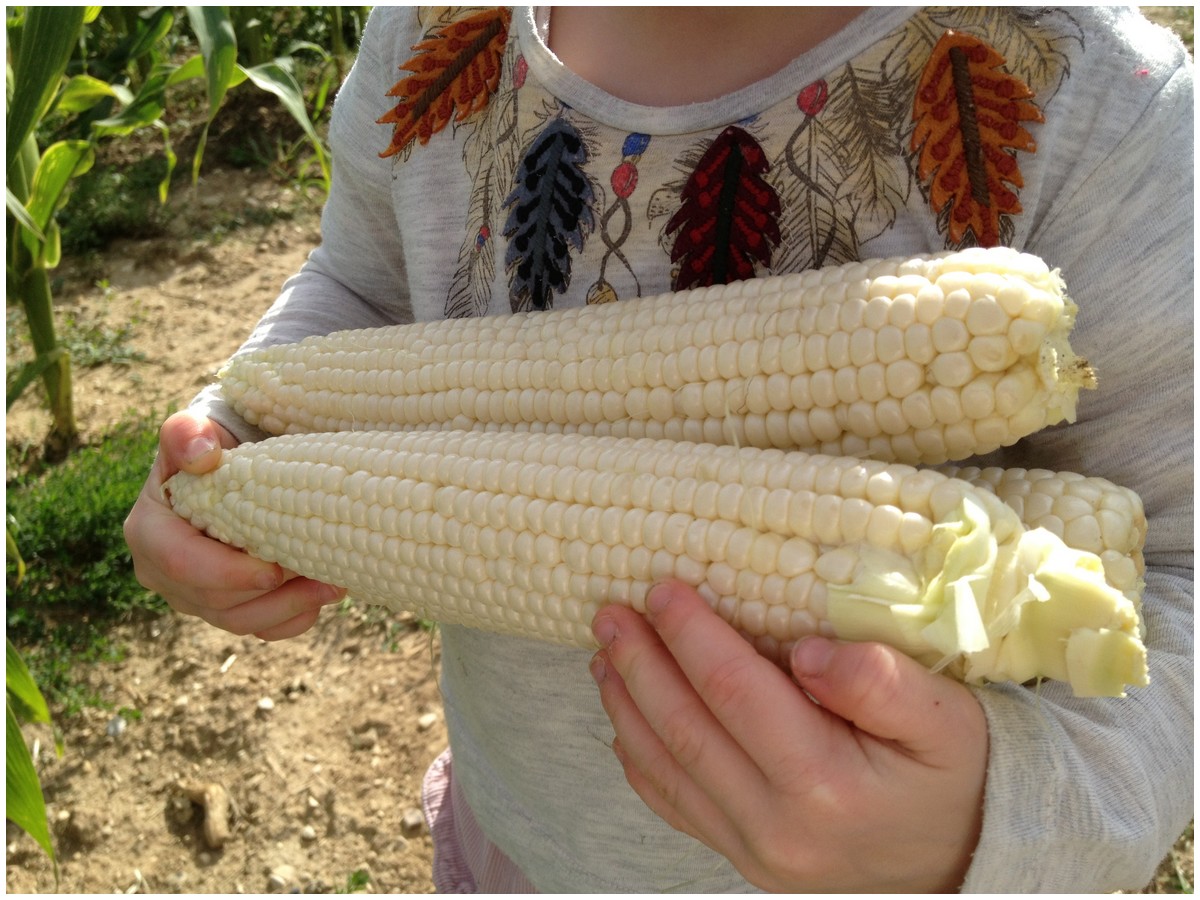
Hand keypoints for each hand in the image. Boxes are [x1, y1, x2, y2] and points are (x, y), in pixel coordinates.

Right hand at [123, 409, 343, 639]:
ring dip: (291, 608)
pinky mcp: (225, 608)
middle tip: (324, 573)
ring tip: (334, 585)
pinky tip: (323, 597)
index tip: (275, 569)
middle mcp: (164, 574)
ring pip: (241, 621)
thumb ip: (186, 433)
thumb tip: (202, 455)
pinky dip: (294, 619)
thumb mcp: (192, 431)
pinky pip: (260, 629)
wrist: (225, 469)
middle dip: (271, 594)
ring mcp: (195, 597)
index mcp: (149, 533)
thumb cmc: (207, 449)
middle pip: (217, 602)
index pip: (182, 565)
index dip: (229, 573)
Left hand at [589, 579, 987, 892]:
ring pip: (667, 769)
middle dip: (640, 663)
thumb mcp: (947, 721)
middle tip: (609, 612)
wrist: (962, 857)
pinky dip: (640, 759)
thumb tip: (807, 653)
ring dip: (626, 706)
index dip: (691, 636)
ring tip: (604, 653)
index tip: (662, 588)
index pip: (734, 692)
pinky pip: (675, 806)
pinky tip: (623, 720)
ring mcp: (754, 850)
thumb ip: (882, 684)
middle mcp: (777, 825)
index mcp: (825, 784)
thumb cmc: (955, 774)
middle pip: (686, 729)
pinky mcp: (744, 859)